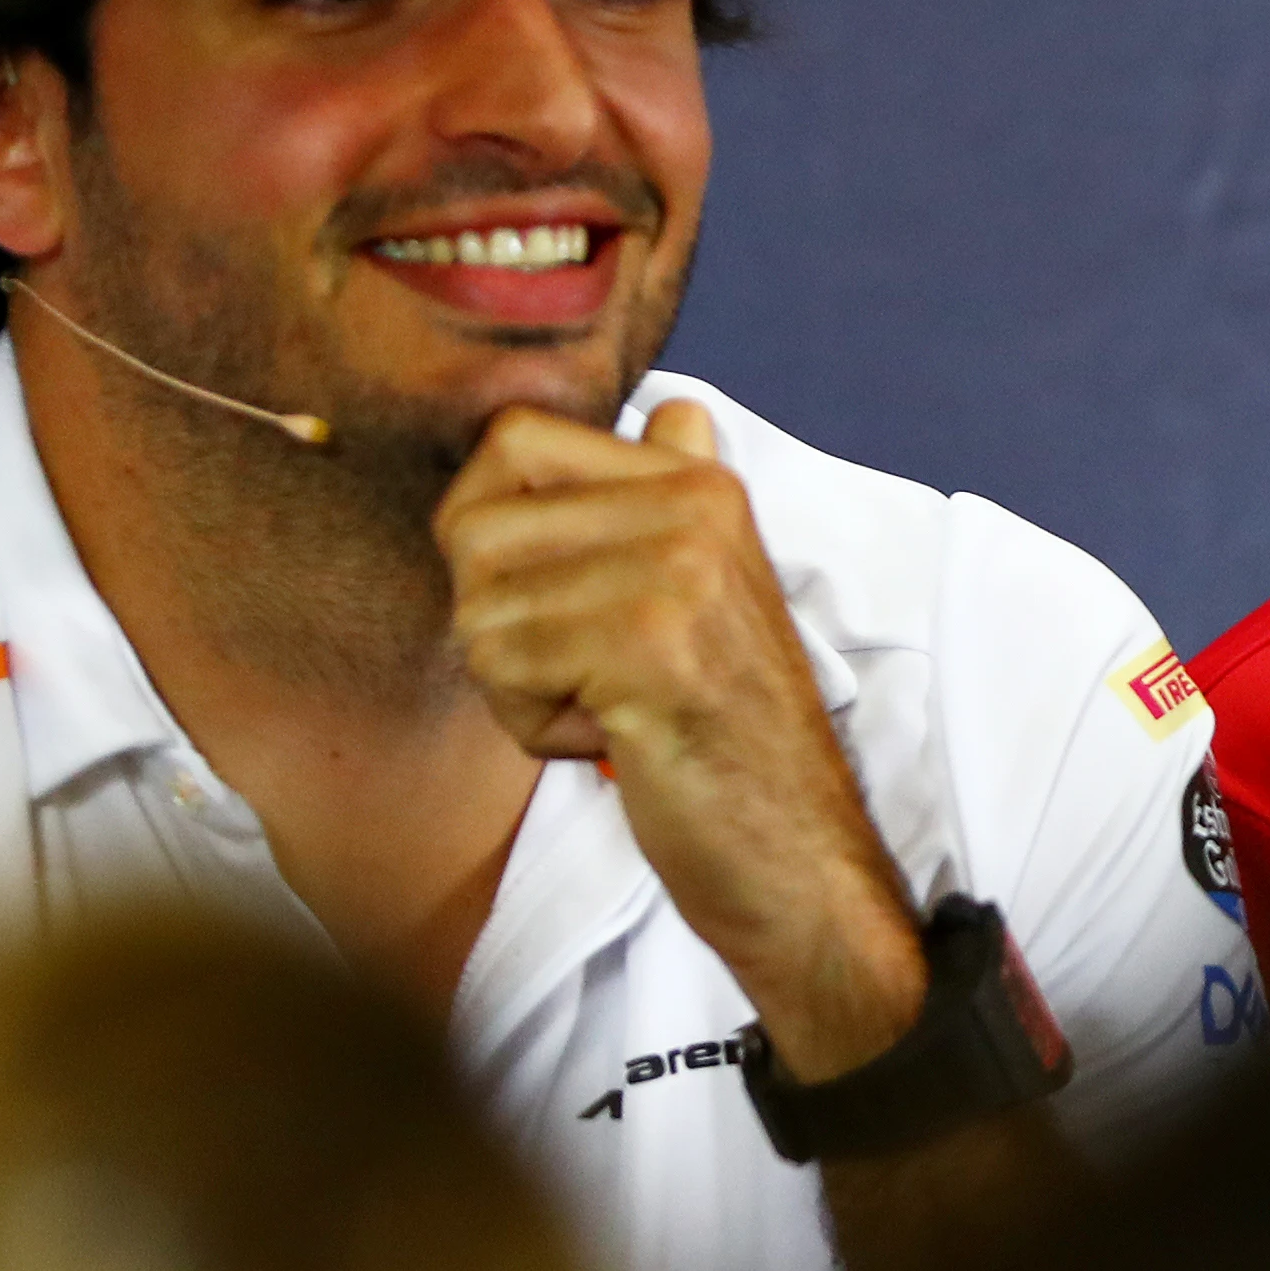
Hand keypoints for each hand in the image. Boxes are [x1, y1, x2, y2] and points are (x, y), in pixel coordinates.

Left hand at [436, 401, 924, 1075]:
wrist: (796, 855)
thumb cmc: (726, 736)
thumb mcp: (710, 591)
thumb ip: (670, 500)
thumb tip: (666, 415)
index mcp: (701, 483)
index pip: (511, 440)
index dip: (490, 529)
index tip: (557, 601)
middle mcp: (693, 507)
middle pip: (472, 526)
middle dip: (498, 620)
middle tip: (588, 672)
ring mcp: (675, 572)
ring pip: (479, 609)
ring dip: (519, 686)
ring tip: (611, 710)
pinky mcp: (649, 646)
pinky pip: (503, 669)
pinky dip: (537, 727)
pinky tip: (616, 741)